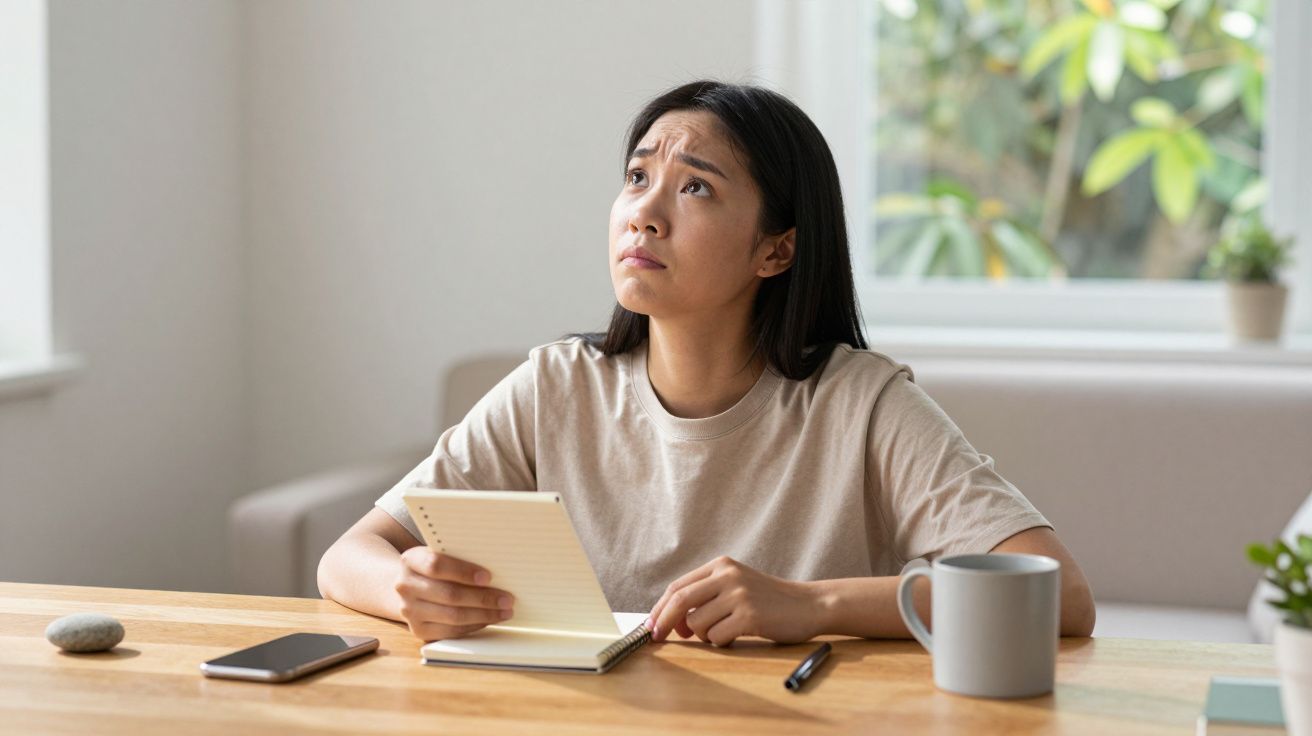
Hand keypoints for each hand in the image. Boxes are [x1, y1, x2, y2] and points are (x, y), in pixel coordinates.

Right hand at [395, 548, 514, 641]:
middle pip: (449, 594)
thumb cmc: (434, 566)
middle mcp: (405, 586)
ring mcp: (409, 611)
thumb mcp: (440, 553)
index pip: (436, 565)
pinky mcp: (418, 630)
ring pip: (453, 616)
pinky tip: (489, 619)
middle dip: (483, 598)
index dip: (463, 571)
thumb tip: (498, 565)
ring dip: (483, 615)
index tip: (489, 576)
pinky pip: (451, 631)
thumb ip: (460, 556)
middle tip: (507, 599)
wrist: (409, 586)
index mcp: (411, 560)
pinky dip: (474, 626)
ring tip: (505, 611)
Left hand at [646, 556, 824, 646]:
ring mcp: (739, 595)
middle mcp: (728, 575)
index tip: (651, 626)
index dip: (660, 608)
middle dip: (664, 622)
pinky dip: (721, 642)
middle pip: (680, 600)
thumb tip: (672, 621)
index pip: (678, 587)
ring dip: (704, 636)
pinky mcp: (749, 615)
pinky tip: (736, 636)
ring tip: (724, 632)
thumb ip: (707, 595)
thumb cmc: (769, 600)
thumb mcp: (737, 585)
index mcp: (721, 565)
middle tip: (657, 638)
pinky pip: (717, 637)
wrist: (809, 604)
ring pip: (697, 624)